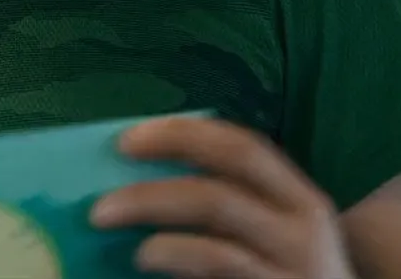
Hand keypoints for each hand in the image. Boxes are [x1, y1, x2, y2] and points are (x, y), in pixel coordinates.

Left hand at [90, 115, 351, 278]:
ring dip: (151, 219)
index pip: (242, 148)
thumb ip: (220, 205)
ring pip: (215, 228)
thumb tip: (132, 179)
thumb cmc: (280, 272)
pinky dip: (173, 255)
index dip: (184, 135)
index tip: (126, 140)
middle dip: (154, 186)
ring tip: (108, 225)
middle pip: (222, 186)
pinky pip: (217, 265)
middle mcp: (302, 228)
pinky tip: (144, 257)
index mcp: (298, 199)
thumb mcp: (267, 234)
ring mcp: (292, 267)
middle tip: (99, 203)